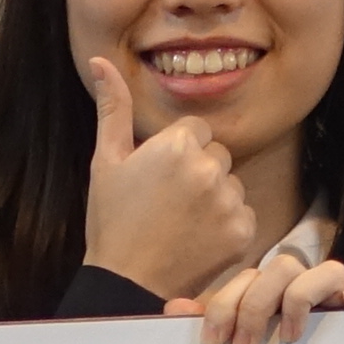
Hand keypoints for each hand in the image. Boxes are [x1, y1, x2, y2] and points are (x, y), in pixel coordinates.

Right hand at [79, 56, 275, 301]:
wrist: (126, 282)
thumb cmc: (112, 221)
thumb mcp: (106, 161)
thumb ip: (112, 108)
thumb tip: (100, 62)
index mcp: (178, 144)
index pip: (197, 131)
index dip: (178, 153)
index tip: (160, 179)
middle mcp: (209, 167)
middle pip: (218, 155)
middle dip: (200, 173)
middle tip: (169, 203)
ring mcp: (228, 201)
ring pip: (232, 185)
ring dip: (215, 199)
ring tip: (182, 223)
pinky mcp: (242, 231)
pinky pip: (243, 215)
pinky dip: (226, 226)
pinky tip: (198, 239)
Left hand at [165, 250, 343, 343]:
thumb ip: (213, 331)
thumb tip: (175, 309)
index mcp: (278, 298)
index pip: (249, 279)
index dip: (225, 305)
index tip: (213, 343)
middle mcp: (312, 293)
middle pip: (283, 268)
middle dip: (257, 305)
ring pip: (329, 270)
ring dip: (301, 298)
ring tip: (290, 338)